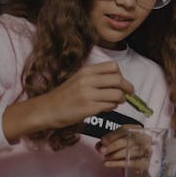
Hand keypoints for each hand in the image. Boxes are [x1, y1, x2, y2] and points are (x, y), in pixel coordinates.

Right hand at [2, 61, 133, 142]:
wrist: (46, 109)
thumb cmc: (64, 95)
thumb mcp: (79, 79)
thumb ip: (97, 78)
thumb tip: (118, 82)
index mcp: (86, 71)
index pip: (113, 67)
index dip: (121, 75)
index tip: (122, 82)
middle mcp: (88, 80)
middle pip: (118, 79)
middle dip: (127, 87)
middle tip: (128, 93)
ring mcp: (88, 95)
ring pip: (117, 94)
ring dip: (121, 99)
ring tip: (116, 102)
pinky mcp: (88, 108)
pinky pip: (109, 106)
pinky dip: (112, 107)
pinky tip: (106, 108)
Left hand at [97, 125, 150, 168]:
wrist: (140, 161)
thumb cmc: (129, 149)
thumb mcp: (120, 141)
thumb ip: (110, 141)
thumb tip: (101, 145)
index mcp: (138, 130)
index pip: (125, 130)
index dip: (113, 135)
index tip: (102, 141)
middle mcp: (145, 138)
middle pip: (128, 141)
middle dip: (112, 146)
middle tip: (101, 150)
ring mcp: (146, 151)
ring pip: (128, 152)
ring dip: (113, 156)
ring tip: (105, 157)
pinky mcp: (144, 163)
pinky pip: (129, 163)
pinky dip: (116, 163)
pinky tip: (107, 163)